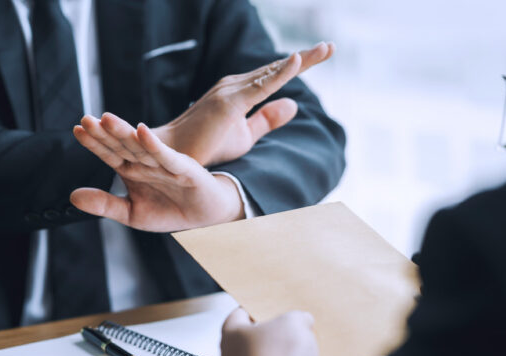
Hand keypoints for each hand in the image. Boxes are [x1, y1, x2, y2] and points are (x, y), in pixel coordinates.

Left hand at [71, 122, 243, 231]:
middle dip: (105, 133)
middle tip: (86, 119)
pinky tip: (142, 132)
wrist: (206, 217)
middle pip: (122, 145)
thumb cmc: (170, 210)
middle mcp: (147, 162)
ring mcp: (165, 163)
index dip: (94, 143)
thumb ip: (105, 204)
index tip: (77, 130)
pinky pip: (167, 156)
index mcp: (133, 169)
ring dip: (125, 132)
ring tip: (107, 119)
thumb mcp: (132, 213)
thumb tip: (72, 196)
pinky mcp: (184, 168)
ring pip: (141, 146)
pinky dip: (154, 145)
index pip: (110, 153)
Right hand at [92, 42, 334, 166]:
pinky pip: (260, 86)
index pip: (274, 76)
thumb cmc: (204, 147)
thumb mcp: (244, 135)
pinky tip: (298, 62)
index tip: (323, 53)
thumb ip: (267, 119)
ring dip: (300, 60)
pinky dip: (280, 73)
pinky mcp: (228, 104)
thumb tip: (295, 103)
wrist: (173, 158)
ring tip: (326, 49)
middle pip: (276, 69)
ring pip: (272, 73)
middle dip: (306, 57)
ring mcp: (230, 92)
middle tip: (332, 47)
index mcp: (238, 92)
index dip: (299, 65)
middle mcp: (234, 86)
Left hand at [221, 308, 337, 355]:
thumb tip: (303, 321)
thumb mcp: (293, 322)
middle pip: (263, 339)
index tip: (274, 304)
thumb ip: (297, 317)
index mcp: (232, 333)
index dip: (261, 306)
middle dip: (284, 333)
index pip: (242, 312)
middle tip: (299, 326)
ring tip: (315, 347)